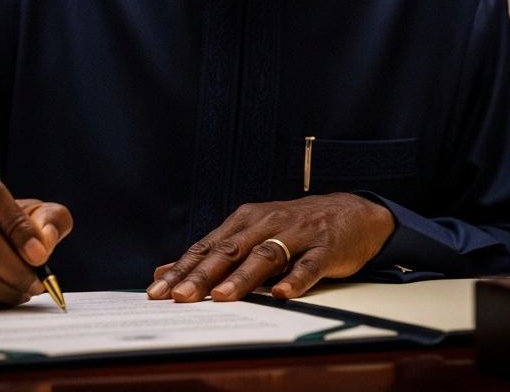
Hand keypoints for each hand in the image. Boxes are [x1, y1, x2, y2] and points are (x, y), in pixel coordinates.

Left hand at [146, 193, 394, 302]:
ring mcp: (296, 235)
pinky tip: (282, 293)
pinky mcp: (324, 248)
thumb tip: (166, 271)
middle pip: (231, 251)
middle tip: (181, 296)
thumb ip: (212, 255)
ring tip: (223, 297)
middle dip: (203, 275)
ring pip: (266, 256)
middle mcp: (267, 224)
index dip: (182, 269)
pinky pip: (309, 265)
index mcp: (245, 222)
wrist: (351, 213)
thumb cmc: (294, 228)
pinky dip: (296, 279)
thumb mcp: (251, 235)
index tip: (157, 290)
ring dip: (243, 278)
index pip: (207, 247)